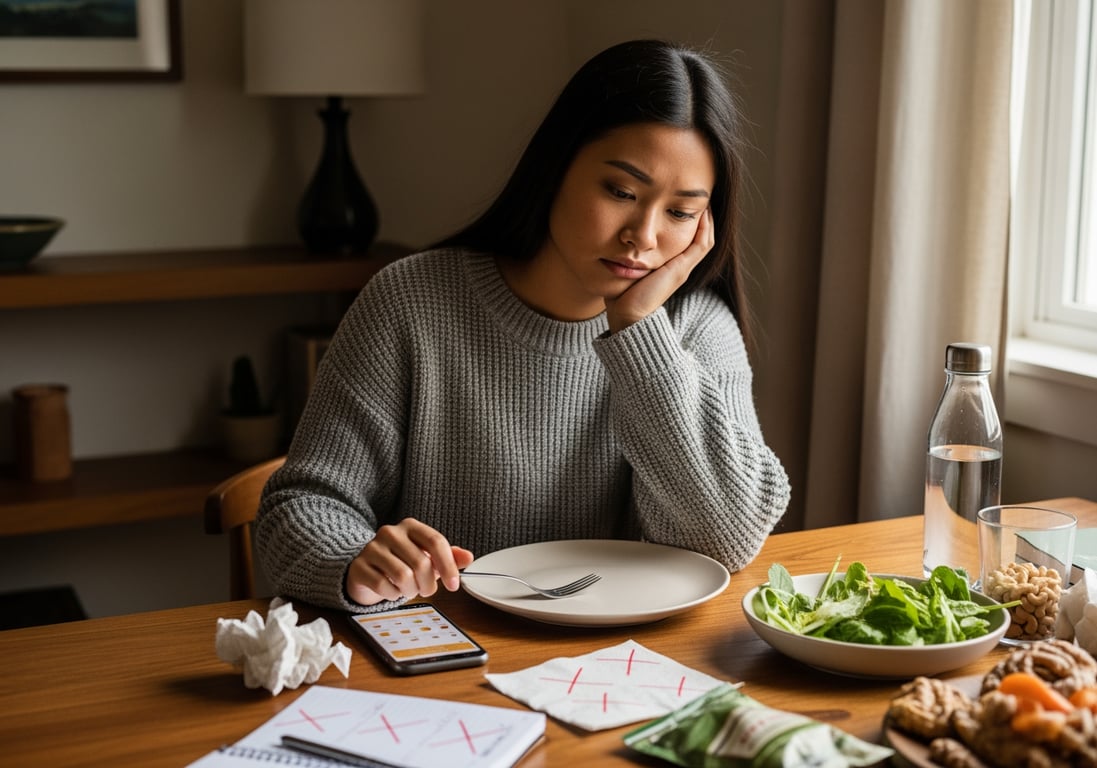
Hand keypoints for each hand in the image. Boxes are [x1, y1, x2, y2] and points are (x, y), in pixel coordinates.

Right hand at [345, 518, 474, 604]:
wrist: (366, 569)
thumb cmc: (401, 562)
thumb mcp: (427, 557)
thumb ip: (448, 556)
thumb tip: (468, 557)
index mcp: (410, 526)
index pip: (435, 541)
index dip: (448, 565)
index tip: (454, 585)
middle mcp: (390, 532)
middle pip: (421, 562)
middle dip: (429, 584)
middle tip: (426, 590)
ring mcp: (372, 548)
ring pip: (403, 576)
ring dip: (411, 590)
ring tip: (409, 590)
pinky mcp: (359, 566)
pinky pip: (383, 586)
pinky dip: (393, 595)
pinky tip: (392, 591)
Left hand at [604, 208, 713, 332]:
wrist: (628, 315)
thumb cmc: (621, 296)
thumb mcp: (626, 268)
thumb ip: (626, 254)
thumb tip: (614, 236)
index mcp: (669, 267)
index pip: (687, 240)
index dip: (689, 220)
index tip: (681, 199)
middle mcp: (680, 267)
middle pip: (700, 237)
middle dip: (701, 215)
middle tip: (699, 194)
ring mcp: (683, 268)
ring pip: (705, 238)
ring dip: (707, 218)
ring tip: (704, 197)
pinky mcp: (681, 269)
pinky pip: (701, 244)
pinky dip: (705, 227)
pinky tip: (703, 210)